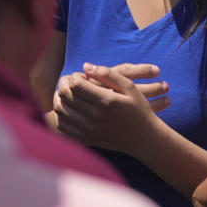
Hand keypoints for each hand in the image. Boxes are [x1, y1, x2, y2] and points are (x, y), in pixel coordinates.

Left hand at [53, 62, 169, 152]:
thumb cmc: (139, 109)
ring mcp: (89, 130)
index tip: (82, 76)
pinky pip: (62, 127)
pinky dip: (61, 116)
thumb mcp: (130, 87)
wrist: (144, 138)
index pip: (76, 85)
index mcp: (106, 101)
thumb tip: (86, 66)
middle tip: (73, 82)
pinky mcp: (86, 140)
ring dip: (61, 99)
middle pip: (65, 96)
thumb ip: (108, 74)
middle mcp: (95, 117)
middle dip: (65, 84)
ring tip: (72, 95)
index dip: (75, 76)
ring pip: (61, 110)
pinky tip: (71, 109)